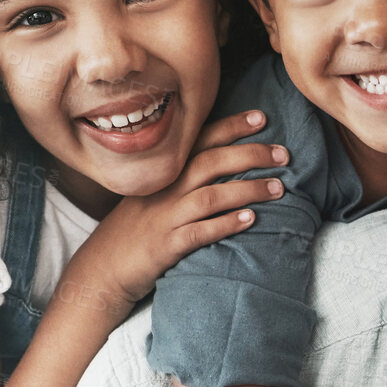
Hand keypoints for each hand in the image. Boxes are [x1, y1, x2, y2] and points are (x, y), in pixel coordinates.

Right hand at [79, 109, 288, 305]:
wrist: (103, 268)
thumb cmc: (135, 229)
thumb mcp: (154, 195)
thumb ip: (183, 178)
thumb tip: (224, 163)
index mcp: (164, 173)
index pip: (200, 141)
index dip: (231, 127)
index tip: (262, 117)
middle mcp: (165, 189)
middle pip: (211, 162)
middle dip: (251, 154)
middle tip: (284, 154)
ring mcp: (165, 217)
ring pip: (211, 196)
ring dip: (248, 190)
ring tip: (278, 189)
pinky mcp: (166, 246)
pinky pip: (200, 232)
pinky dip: (226, 224)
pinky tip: (251, 220)